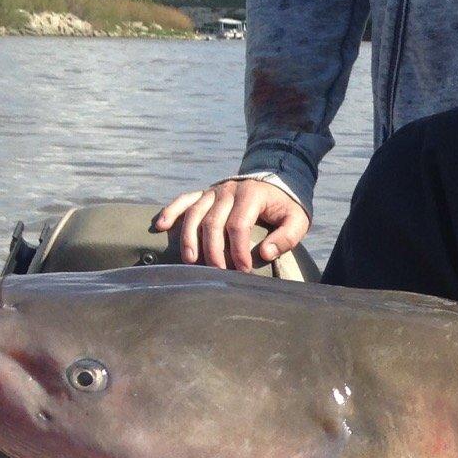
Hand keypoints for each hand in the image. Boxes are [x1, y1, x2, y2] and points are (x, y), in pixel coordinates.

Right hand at [153, 178, 309, 270]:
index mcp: (252, 194)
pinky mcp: (204, 194)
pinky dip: (171, 211)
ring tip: (191, 260)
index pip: (239, 224)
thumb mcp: (297, 221)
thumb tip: (265, 253)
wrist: (276, 184)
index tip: (243, 270)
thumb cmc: (285, 207)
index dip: (239, 250)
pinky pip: (183, 200)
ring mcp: (214, 190)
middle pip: (213, 221)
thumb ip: (286, 237)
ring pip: (194, 213)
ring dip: (189, 238)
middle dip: (214, 250)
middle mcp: (229, 190)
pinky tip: (160, 226)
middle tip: (218, 272)